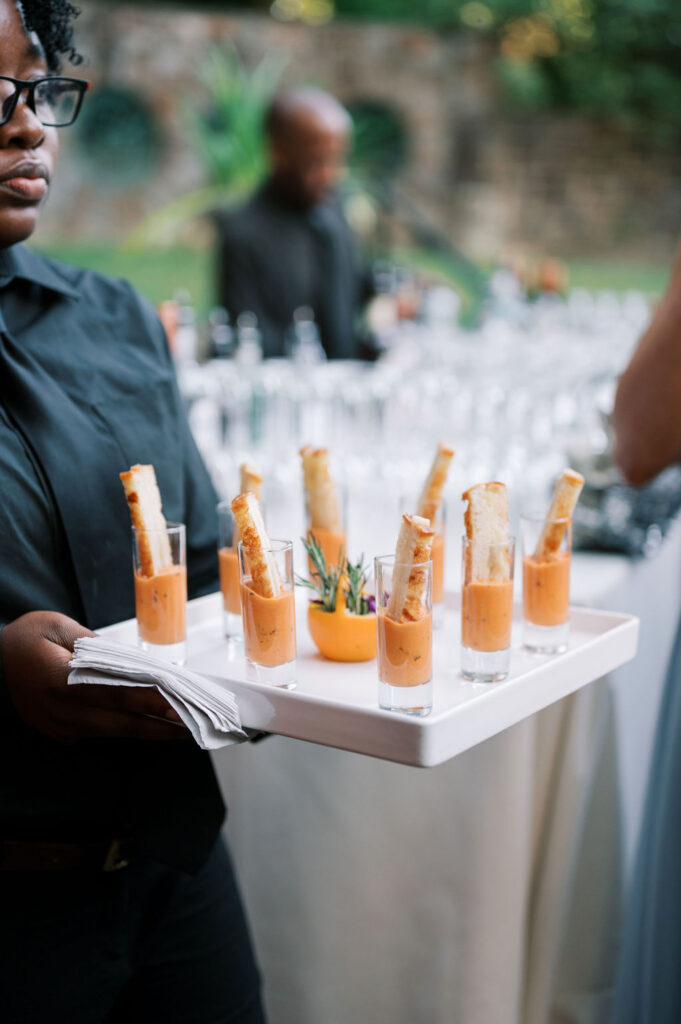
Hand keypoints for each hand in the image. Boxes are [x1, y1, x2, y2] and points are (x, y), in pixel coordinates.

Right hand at [1, 611, 187, 743]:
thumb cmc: (24, 638)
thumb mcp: (57, 626)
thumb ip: (95, 644)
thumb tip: (132, 661)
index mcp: (60, 681)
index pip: (116, 694)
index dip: (151, 701)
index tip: (181, 703)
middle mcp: (62, 712)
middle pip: (122, 723)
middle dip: (162, 725)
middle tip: (195, 724)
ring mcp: (62, 728)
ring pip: (116, 733)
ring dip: (151, 732)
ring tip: (185, 729)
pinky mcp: (64, 734)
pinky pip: (104, 733)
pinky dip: (130, 729)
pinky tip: (155, 725)